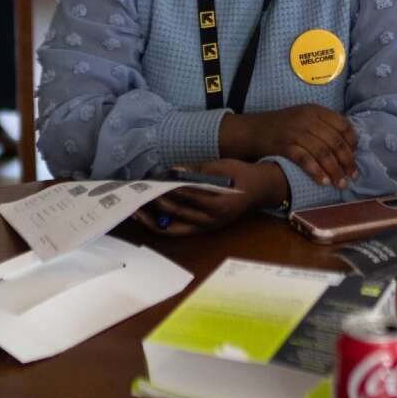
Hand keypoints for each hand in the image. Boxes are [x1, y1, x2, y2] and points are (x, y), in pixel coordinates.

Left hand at [133, 159, 286, 236]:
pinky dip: (163, 226)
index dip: (169, 188)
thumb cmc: (240, 174)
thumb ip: (197, 170)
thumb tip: (174, 171)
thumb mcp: (221, 166)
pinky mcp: (203, 229)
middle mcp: (211, 220)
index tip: (153, 181)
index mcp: (218, 203)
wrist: (260, 189)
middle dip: (157, 203)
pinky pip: (179, 231)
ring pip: (175, 228)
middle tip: (139, 193)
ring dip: (154, 220)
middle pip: (178, 213)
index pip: (188, 196)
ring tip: (136, 211)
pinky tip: (149, 218)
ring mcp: (207, 227)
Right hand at [220, 107, 358, 188]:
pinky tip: (323, 182)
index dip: (352, 142)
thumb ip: (323, 126)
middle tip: (353, 176)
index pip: (343, 125)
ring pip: (323, 152)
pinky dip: (316, 172)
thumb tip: (348, 145)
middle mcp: (307, 119)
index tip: (355, 156)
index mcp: (315, 110)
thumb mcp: (303, 117)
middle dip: (347, 161)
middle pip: (335, 141)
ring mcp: (295, 132)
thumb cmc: (281, 126)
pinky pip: (305, 160)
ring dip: (334, 170)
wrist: (251, 130)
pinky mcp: (284, 146)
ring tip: (340, 184)